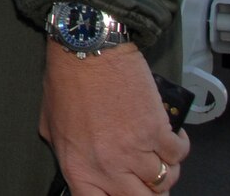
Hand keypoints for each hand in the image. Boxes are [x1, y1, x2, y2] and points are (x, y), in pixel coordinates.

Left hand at [39, 43, 186, 193]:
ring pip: (164, 180)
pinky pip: (178, 154)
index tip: (126, 191)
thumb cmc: (67, 79)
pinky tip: (171, 135)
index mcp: (78, 168)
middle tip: (148, 180)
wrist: (89, 48)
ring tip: (159, 153)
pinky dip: (178, 146)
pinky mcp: (156, 130)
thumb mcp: (51, 123)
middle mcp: (108, 167)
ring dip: (165, 168)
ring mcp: (134, 151)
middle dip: (149, 193)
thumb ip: (67, 152)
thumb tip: (82, 166)